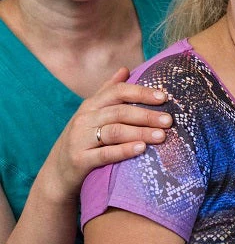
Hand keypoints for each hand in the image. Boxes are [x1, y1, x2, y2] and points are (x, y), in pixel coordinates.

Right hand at [43, 68, 170, 198]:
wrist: (57, 173)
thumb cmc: (83, 140)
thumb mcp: (91, 114)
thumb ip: (107, 91)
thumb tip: (125, 69)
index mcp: (91, 105)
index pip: (118, 92)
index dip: (142, 92)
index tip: (164, 97)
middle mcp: (84, 119)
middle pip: (120, 112)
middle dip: (147, 115)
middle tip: (169, 120)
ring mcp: (80, 139)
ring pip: (115, 131)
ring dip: (140, 132)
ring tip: (162, 136)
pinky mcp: (79, 160)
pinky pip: (105, 154)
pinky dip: (124, 150)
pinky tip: (141, 149)